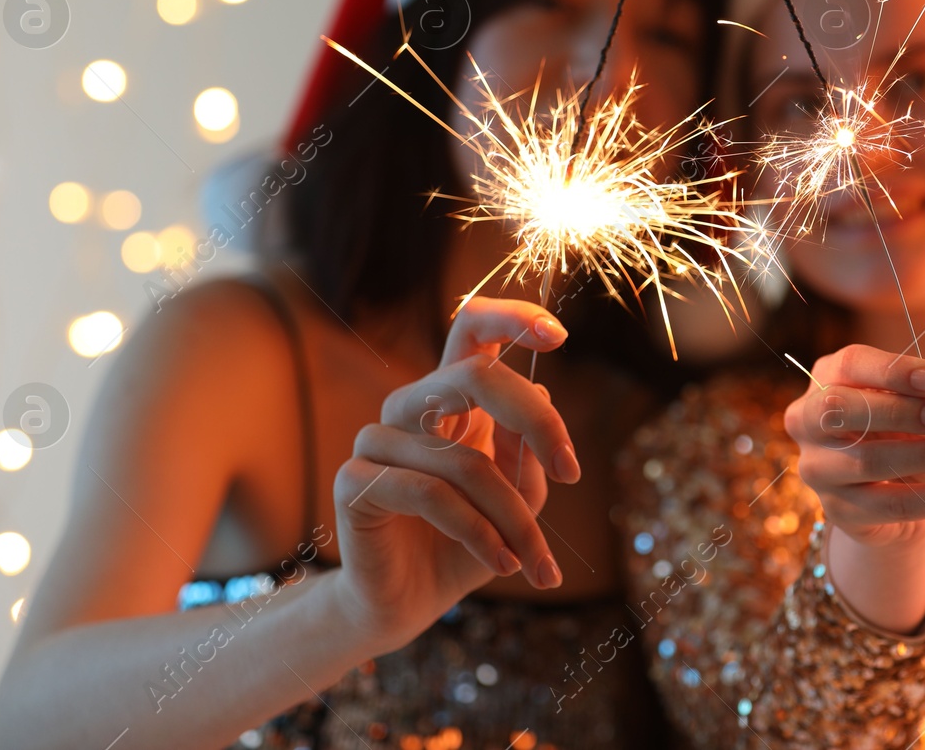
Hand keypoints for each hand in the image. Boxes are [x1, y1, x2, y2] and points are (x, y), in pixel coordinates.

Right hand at [328, 296, 577, 654]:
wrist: (407, 606)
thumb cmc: (466, 545)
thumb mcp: (519, 498)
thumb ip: (529, 451)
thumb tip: (543, 390)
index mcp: (448, 397)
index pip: (471, 328)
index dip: (512, 317)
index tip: (560, 333)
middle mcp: (409, 407)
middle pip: (475, 375)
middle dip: (536, 419)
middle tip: (571, 471)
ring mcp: (376, 440)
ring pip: (466, 459)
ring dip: (515, 517)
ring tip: (535, 561)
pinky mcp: (354, 481)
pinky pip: (432, 494)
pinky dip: (479, 533)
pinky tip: (503, 564)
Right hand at [783, 343, 924, 552]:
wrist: (900, 492)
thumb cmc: (907, 432)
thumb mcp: (920, 405)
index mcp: (826, 379)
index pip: (849, 365)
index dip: (891, 371)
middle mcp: (808, 421)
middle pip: (839, 409)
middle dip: (898, 411)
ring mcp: (817, 468)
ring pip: (868, 460)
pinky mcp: (837, 509)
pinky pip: (891, 505)